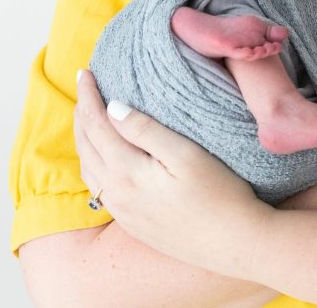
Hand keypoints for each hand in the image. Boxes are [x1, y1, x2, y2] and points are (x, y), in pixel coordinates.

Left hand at [73, 70, 272, 277]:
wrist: (235, 244)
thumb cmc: (220, 195)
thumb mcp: (186, 155)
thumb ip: (146, 130)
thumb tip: (113, 107)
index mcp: (127, 173)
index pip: (96, 125)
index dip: (89, 96)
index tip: (85, 72)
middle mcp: (117, 194)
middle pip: (86, 147)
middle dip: (81, 115)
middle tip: (84, 88)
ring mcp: (124, 212)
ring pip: (89, 170)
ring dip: (84, 140)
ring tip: (88, 118)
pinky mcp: (134, 224)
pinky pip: (100, 189)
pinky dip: (93, 164)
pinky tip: (104, 159)